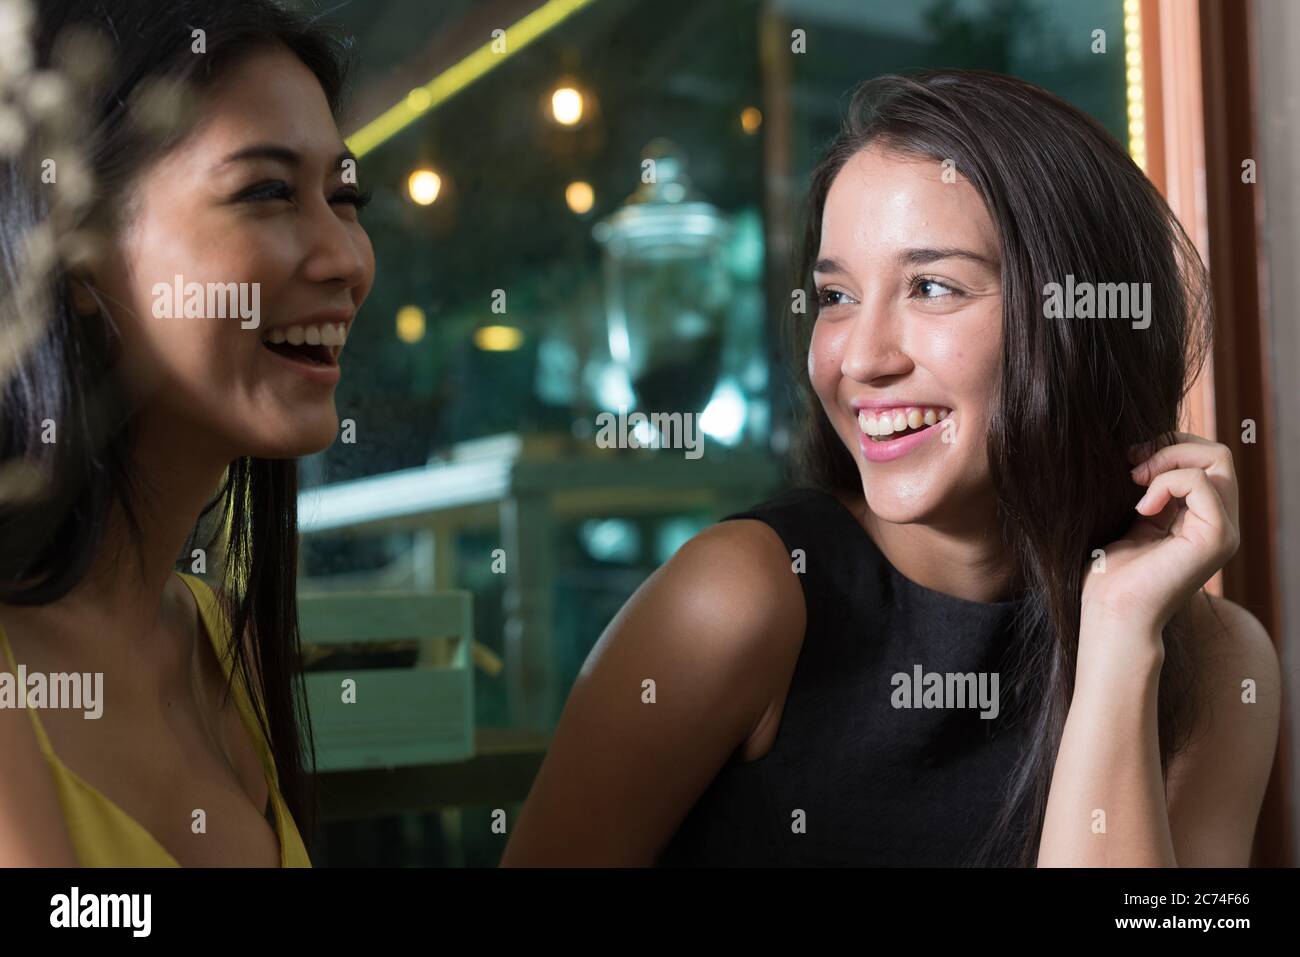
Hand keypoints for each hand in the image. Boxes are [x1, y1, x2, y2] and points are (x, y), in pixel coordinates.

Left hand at [1082, 432, 1239, 633]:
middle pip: (1217, 454)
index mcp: (1202, 519)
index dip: (1168, 448)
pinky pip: (1199, 482)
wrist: (1112, 613)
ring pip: (1217, 460)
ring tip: (1136, 481)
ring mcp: (1223, 532)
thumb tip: (1143, 452)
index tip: (1129, 460)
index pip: (1206, 460)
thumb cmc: (1112, 574)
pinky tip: (1141, 509)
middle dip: (1172, 446)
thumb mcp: (1134, 520)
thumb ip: (1151, 491)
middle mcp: (1220, 524)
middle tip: (1132, 464)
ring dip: (1167, 460)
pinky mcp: (1215, 538)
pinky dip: (1165, 482)